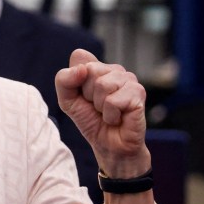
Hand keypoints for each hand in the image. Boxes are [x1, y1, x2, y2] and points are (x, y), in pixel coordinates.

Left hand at [55, 49, 149, 177]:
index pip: (79, 57)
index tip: (83, 96)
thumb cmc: (91, 120)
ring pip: (102, 85)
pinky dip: (110, 115)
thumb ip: (64, 80)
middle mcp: (115, 69)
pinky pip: (113, 101)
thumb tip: (82, 69)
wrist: (109, 146)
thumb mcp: (67, 100)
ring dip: (99, 106)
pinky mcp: (139, 93)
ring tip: (107, 112)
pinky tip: (118, 118)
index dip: (74, 81)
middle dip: (87, 94)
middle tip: (97, 107)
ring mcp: (130, 80)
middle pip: (90, 70)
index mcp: (98, 66)